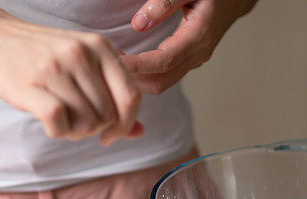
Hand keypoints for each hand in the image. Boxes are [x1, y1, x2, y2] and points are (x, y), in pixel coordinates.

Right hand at [0, 13, 143, 144]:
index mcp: (100, 47)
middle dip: (94, 130)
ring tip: (60, 119)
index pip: (131, 97)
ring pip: (86, 123)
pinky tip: (49, 123)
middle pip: (108, 116)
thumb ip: (111, 94)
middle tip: (74, 123)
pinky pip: (59, 124)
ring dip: (74, 132)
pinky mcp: (32, 85)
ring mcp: (57, 69)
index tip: (109, 134)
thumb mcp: (82, 63)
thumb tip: (138, 132)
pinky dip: (57, 132)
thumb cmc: (39, 54)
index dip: (125, 124)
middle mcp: (82, 55)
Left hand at [122, 0, 256, 94]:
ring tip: (115, 64)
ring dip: (137, 80)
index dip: (137, 66)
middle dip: (133, 80)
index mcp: (198, 36)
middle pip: (160, 82)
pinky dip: (145, 75)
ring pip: (162, 83)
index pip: (162, 62)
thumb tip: (138, 23)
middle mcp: (198, 54)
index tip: (114, 61)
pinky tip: (129, 63)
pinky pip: (165, 76)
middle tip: (108, 65)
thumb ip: (165, 2)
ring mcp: (195, 60)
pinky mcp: (190, 60)